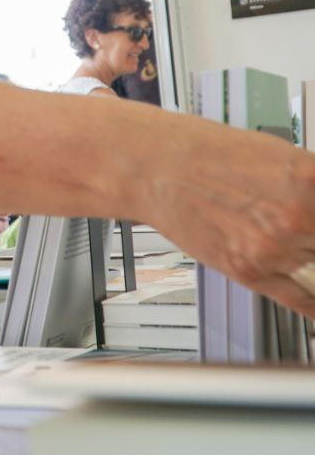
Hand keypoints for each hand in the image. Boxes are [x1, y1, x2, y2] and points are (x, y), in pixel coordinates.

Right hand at [135, 113, 314, 316]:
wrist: (155, 165)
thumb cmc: (210, 152)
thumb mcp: (281, 156)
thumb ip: (313, 186)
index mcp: (310, 178)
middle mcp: (297, 215)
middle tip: (312, 233)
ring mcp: (274, 248)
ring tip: (300, 245)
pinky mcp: (250, 271)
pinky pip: (306, 301)